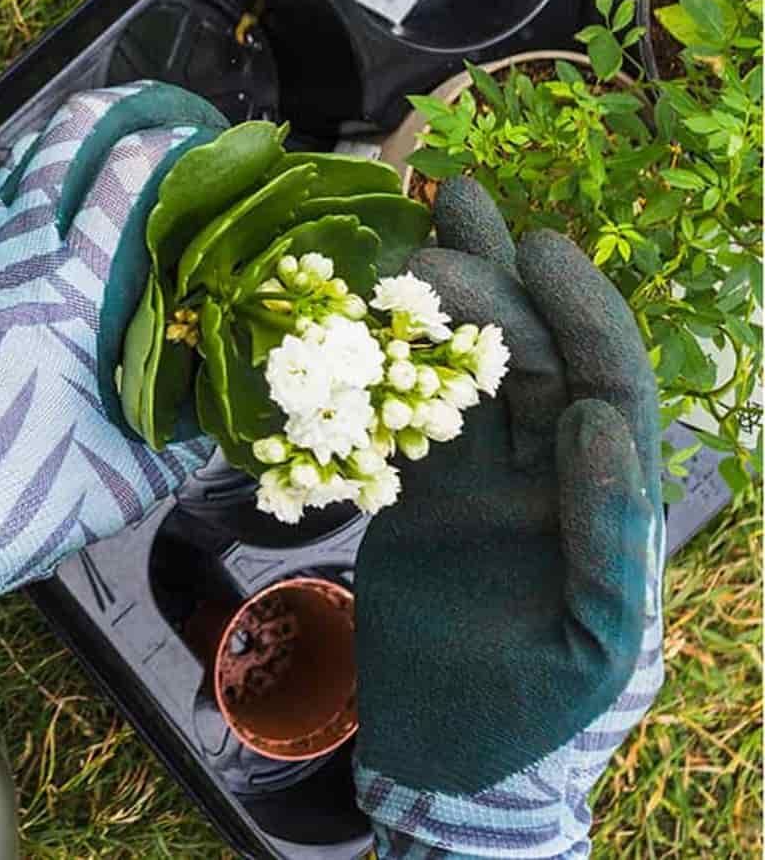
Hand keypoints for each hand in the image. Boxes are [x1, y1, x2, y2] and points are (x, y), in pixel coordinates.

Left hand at [0, 82, 230, 687]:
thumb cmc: (5, 504)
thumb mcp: (123, 481)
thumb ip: (183, 436)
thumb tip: (224, 409)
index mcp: (67, 297)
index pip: (124, 182)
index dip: (170, 144)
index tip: (208, 139)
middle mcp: (11, 264)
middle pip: (60, 145)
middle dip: (113, 111)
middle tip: (156, 110)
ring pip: (13, 173)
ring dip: (60, 143)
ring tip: (102, 140)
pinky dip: (18, 192)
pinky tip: (36, 209)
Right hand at [353, 178, 663, 857]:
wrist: (449, 761)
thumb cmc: (536, 718)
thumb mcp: (594, 643)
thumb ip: (608, 535)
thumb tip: (594, 423)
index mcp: (605, 504)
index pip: (603, 386)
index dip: (579, 313)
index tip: (539, 248)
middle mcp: (550, 479)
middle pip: (531, 359)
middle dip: (499, 283)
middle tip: (449, 215)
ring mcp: (485, 484)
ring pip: (469, 373)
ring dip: (448, 302)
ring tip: (419, 223)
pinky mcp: (423, 498)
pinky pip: (407, 416)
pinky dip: (389, 363)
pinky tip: (368, 310)